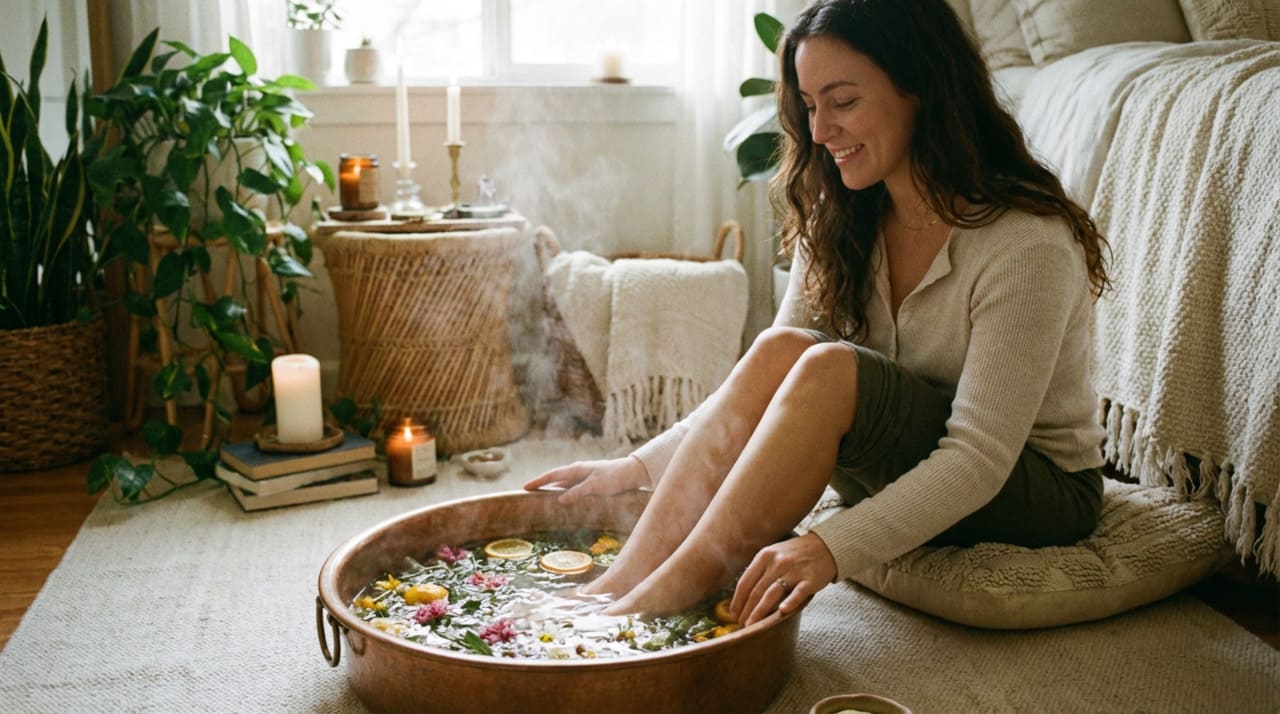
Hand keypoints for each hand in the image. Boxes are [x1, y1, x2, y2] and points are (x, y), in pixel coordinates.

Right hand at [522, 456, 649, 503]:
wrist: (632, 473)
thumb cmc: (615, 478)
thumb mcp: (596, 486)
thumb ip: (578, 492)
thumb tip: (559, 500)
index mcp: (577, 469)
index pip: (552, 475)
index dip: (538, 481)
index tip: (524, 486)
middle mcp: (578, 471)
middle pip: (555, 478)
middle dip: (541, 484)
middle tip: (527, 492)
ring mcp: (583, 476)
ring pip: (563, 484)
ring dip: (552, 490)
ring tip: (540, 497)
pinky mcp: (590, 482)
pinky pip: (572, 488)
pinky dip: (563, 493)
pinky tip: (562, 500)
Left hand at [730, 532, 835, 626]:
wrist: (825, 545)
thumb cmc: (795, 553)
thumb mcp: (774, 554)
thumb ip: (759, 570)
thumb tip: (742, 594)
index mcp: (765, 556)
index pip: (746, 581)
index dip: (737, 599)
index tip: (733, 614)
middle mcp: (777, 562)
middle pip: (757, 590)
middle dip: (746, 610)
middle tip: (741, 625)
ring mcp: (794, 570)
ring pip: (772, 594)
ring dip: (760, 611)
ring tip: (752, 625)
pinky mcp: (810, 579)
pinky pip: (798, 593)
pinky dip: (789, 602)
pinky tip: (782, 612)